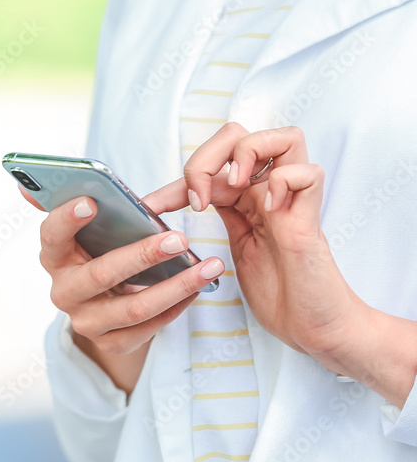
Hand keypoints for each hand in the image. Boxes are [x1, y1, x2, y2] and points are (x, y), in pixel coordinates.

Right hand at [26, 186, 224, 356]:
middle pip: (101, 275)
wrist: (103, 305)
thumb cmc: (99, 254)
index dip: (67, 220)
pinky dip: (177, 306)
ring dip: (176, 285)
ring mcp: (86, 322)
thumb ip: (68, 208)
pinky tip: (199, 288)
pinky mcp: (110, 343)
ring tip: (209, 266)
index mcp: (53, 257)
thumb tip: (26, 185)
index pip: (51, 236)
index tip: (91, 202)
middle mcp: (63, 292)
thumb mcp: (85, 233)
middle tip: (180, 237)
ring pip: (134, 307)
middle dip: (142, 255)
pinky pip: (149, 327)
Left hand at [145, 123, 370, 370]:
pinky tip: (267, 208)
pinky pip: (308, 173)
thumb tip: (175, 211)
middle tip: (198, 198)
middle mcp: (269, 193)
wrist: (310, 325)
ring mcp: (291, 202)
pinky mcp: (308, 219)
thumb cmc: (276, 292)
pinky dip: (283, 181)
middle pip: (241, 136)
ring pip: (284, 137)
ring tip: (233, 187)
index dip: (175, 182)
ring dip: (248, 154)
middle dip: (208, 157)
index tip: (150, 208)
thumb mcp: (231, 252)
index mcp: (246, 200)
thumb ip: (216, 225)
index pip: (210, 165)